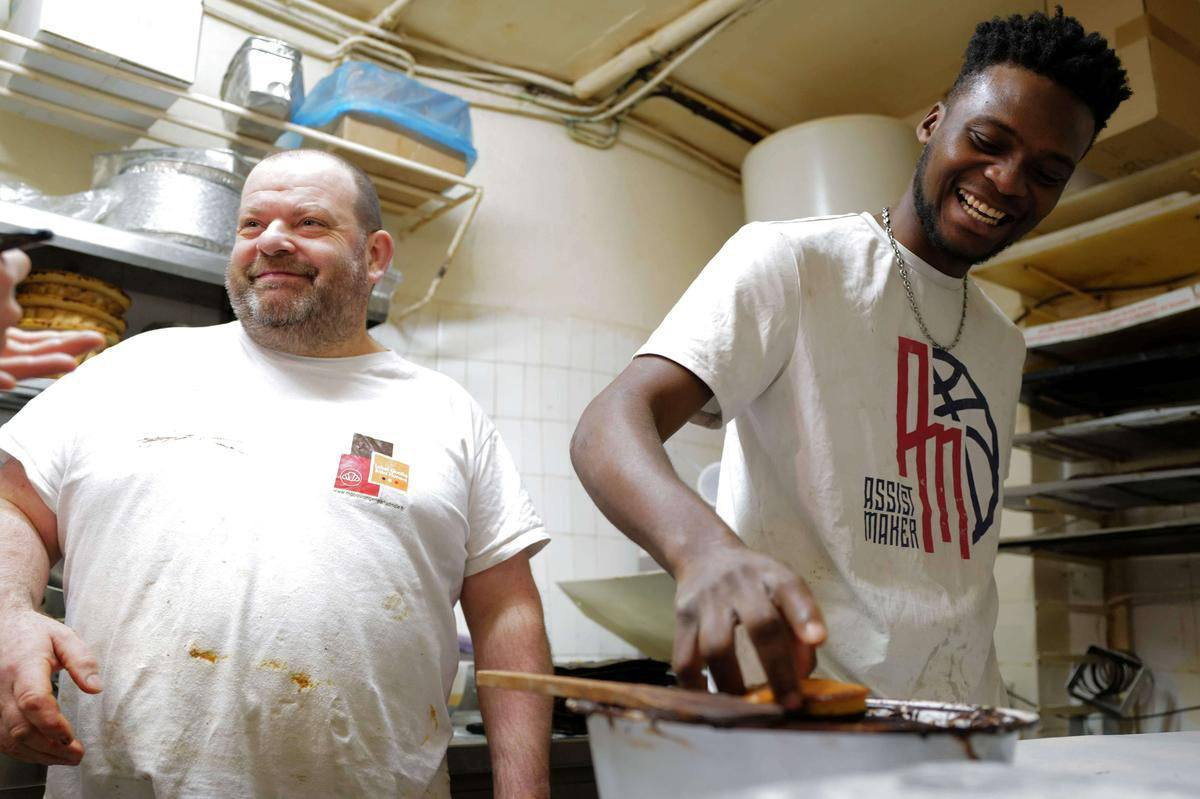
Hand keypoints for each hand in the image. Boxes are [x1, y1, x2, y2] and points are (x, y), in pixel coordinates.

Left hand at [0, 250, 105, 388]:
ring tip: (70, 363)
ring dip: (45, 366)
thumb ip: (10, 268)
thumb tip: (24, 260)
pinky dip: (1, 380)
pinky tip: (10, 381)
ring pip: (19, 364)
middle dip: (69, 347)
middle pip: (35, 352)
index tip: (94, 337)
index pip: (34, 340)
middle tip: (98, 341)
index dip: (64, 339)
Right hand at [0, 609, 101, 765]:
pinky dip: (23, 751)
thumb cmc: (35, 634)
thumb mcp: (64, 637)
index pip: (33, 700)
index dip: (51, 723)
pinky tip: (45, 753)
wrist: (2, 628)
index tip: (71, 736)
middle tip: (77, 755)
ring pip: (8, 739)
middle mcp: (1, 686)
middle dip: (49, 747)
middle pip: (20, 727)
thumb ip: (82, 661)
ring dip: (37, 754)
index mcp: (23, 666)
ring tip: (66, 758)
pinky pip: (1, 739)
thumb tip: (96, 689)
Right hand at [672, 541, 825, 709]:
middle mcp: (740, 584)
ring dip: (734, 684)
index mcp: (772, 576)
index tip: (818, 640)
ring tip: (748, 712)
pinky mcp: (682, 617)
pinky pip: (684, 658)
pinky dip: (696, 686)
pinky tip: (709, 704)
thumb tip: (803, 676)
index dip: (805, 616)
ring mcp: (707, 601)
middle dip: (777, 669)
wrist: (705, 556)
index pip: (791, 589)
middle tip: (789, 704)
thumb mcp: (782, 589)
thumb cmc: (755, 583)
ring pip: (716, 646)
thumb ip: (799, 626)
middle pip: (759, 625)